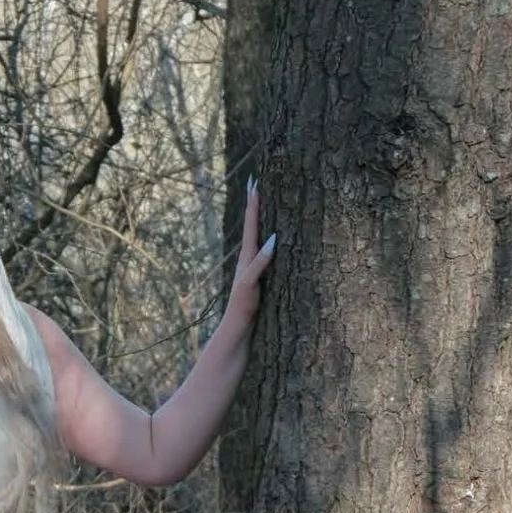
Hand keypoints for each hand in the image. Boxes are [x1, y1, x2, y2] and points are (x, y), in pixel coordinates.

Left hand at [221, 179, 277, 344]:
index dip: (254, 203)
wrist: (236, 331)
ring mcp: (254, 268)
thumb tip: (273, 239)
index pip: (251, 224)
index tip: (254, 181)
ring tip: (265, 203)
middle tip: (257, 183)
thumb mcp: (250, 285)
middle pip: (254, 226)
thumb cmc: (241, 308)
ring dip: (262, 220)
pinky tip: (275, 240)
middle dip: (256, 205)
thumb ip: (260, 263)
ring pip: (260, 238)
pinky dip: (271, 240)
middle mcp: (249, 259)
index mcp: (246, 257)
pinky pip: (266, 252)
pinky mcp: (261, 278)